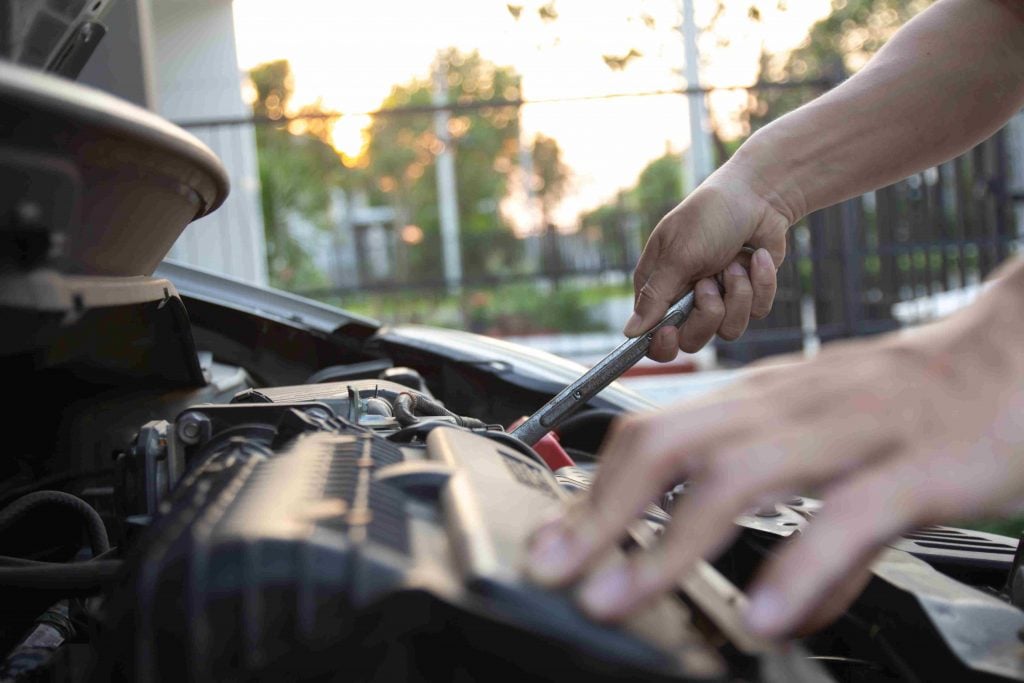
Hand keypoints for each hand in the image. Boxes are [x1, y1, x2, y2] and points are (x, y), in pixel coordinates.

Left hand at [528, 261, 1023, 635]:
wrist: (1014, 354)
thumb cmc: (912, 406)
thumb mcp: (835, 454)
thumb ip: (797, 529)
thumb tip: (769, 608)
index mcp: (760, 404)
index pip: (653, 435)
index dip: (595, 491)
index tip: (554, 542)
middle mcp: (787, 408)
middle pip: (669, 446)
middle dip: (601, 513)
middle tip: (553, 569)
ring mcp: (849, 431)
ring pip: (738, 473)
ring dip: (667, 541)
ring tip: (619, 597)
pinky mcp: (918, 464)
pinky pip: (849, 513)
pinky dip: (802, 566)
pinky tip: (766, 614)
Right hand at [626, 169, 790, 359]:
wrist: (759, 195)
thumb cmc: (709, 216)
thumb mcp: (678, 254)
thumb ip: (655, 296)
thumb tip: (629, 333)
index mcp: (659, 288)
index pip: (651, 336)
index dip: (661, 343)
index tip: (671, 332)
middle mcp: (686, 299)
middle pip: (692, 341)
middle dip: (707, 314)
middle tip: (709, 284)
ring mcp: (719, 299)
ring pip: (729, 330)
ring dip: (738, 293)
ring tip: (734, 261)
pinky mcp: (748, 296)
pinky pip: (757, 312)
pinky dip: (761, 282)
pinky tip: (757, 256)